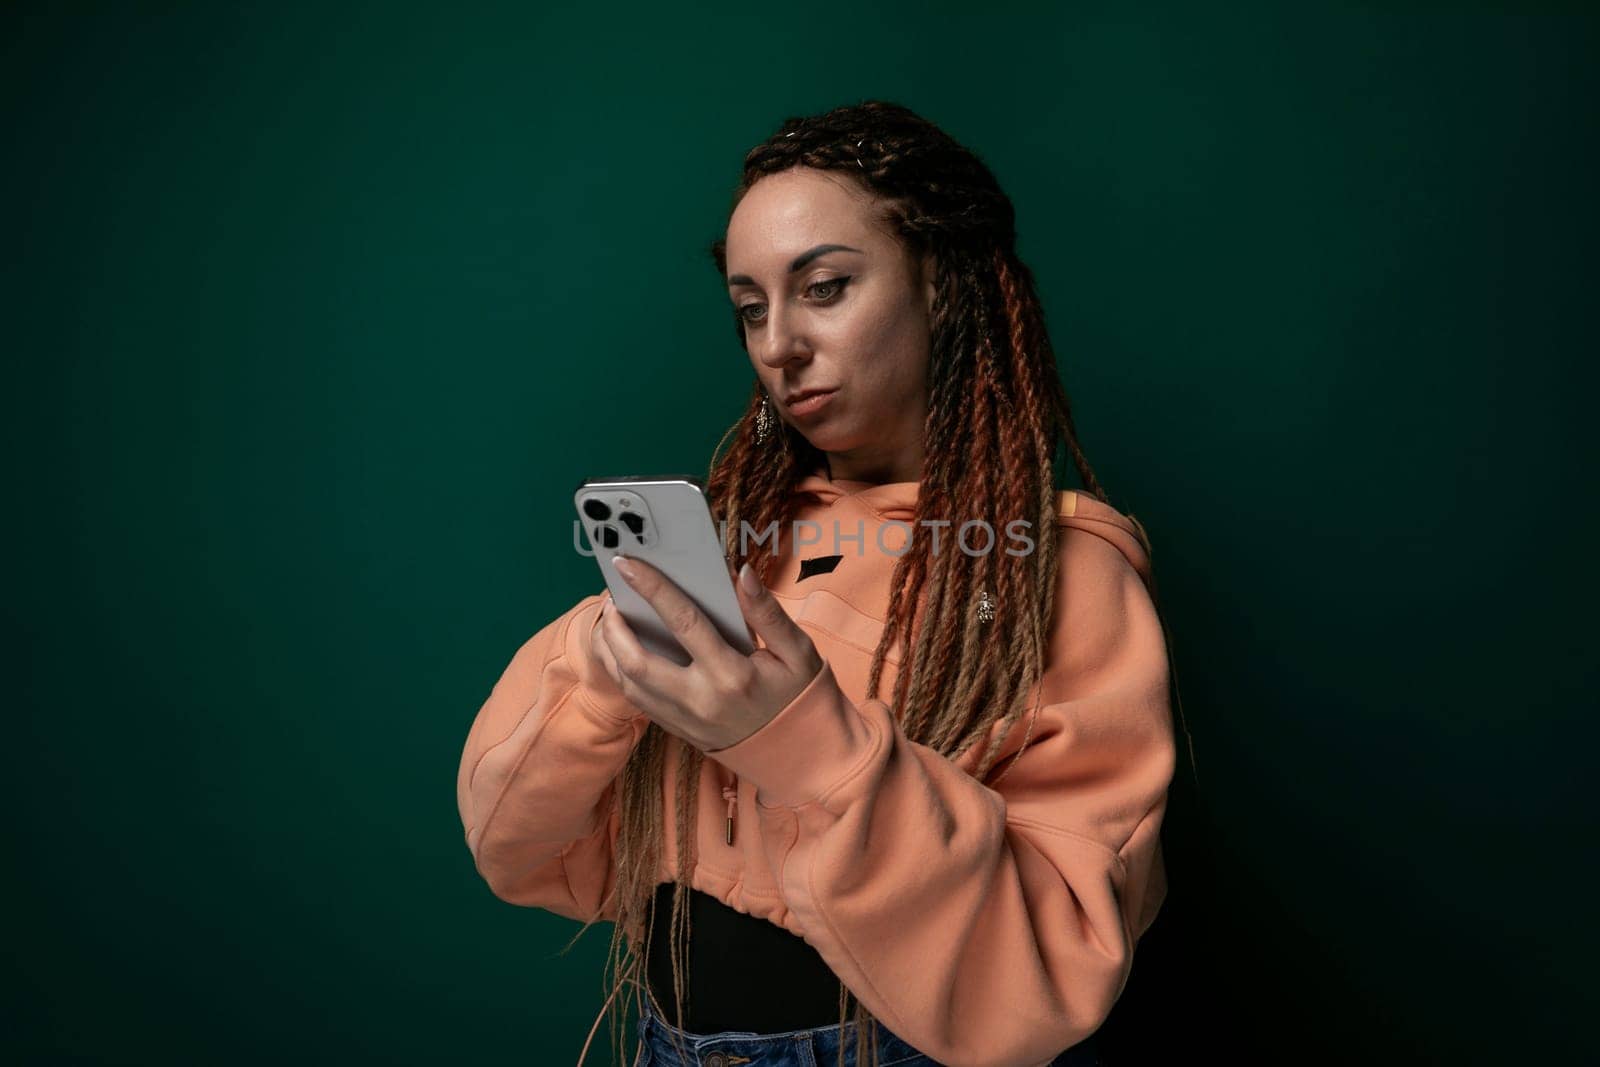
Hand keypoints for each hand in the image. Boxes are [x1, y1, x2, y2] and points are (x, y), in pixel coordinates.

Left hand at [590, 555, 824, 752]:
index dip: (652, 588)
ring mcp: (687, 721)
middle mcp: (701, 700)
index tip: (627, 563)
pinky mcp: (681, 732)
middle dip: (615, 627)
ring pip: (629, 685)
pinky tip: (623, 651)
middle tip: (613, 599)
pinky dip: (623, 673)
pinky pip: (639, 702)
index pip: (683, 622)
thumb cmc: (801, 697)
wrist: (804, 756)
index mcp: (732, 675)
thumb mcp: (798, 651)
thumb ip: (766, 611)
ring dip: (611, 651)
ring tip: (612, 621)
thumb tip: (741, 573)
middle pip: (637, 662)